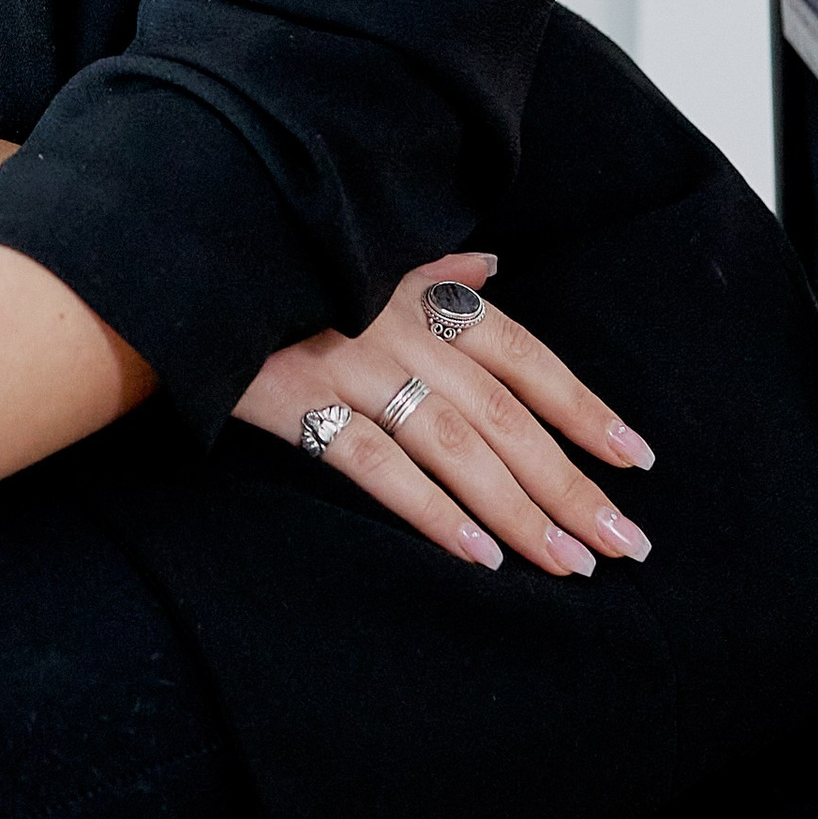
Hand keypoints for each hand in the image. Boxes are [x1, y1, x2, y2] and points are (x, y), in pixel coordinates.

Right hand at [234, 253, 655, 578]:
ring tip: (571, 563)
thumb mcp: (364, 256)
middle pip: (507, 416)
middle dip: (571, 483)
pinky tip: (481, 557)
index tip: (635, 458)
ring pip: (458, 447)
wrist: (182, 262)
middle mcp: (400, 329)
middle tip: (624, 542)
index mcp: (421, 293)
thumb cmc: (282, 263)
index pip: (525, 357)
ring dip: (520, 511)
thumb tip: (490, 266)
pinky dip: (434, 512)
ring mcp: (352, 366)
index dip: (583, 408)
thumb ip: (433, 268)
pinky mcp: (301, 402)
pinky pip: (379, 467)